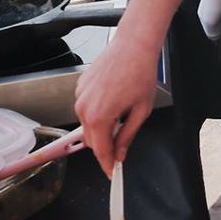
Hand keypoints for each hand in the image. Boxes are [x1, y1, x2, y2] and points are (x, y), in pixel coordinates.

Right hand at [73, 34, 159, 175]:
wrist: (132, 46)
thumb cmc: (140, 74)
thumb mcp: (141, 110)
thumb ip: (128, 135)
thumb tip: (120, 153)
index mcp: (99, 117)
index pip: (101, 150)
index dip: (107, 164)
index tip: (112, 173)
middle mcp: (83, 109)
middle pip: (92, 141)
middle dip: (106, 146)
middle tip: (122, 146)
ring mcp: (79, 98)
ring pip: (88, 125)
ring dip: (103, 128)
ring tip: (123, 113)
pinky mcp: (79, 88)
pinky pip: (87, 110)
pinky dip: (98, 113)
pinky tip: (114, 100)